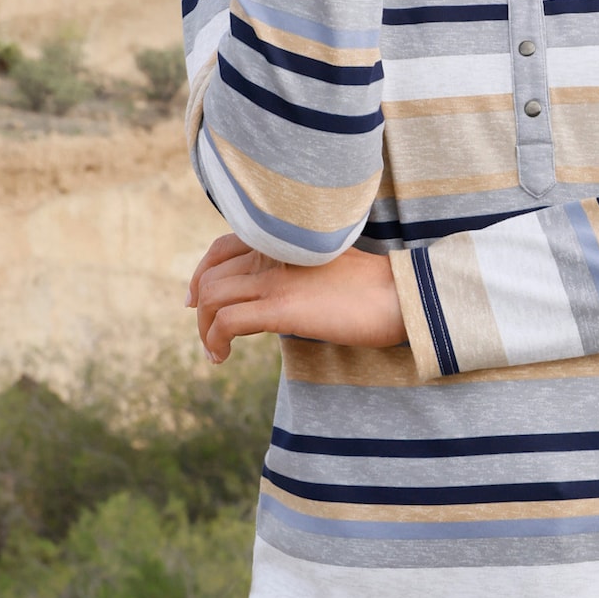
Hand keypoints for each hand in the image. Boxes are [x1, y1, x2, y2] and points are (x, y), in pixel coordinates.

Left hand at [188, 235, 405, 361]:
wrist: (400, 295)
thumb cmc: (373, 286)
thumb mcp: (326, 266)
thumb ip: (297, 270)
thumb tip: (279, 294)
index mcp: (283, 241)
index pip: (221, 247)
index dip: (201, 273)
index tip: (198, 300)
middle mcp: (273, 253)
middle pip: (211, 277)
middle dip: (201, 311)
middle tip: (209, 337)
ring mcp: (275, 279)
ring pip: (213, 298)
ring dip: (205, 330)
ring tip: (216, 353)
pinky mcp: (281, 307)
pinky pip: (227, 321)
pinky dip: (215, 340)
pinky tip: (223, 357)